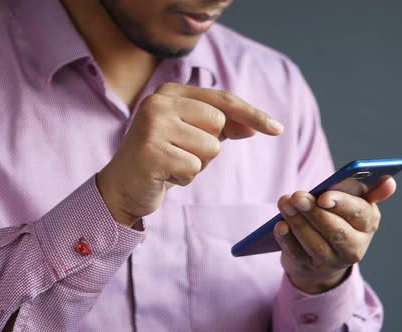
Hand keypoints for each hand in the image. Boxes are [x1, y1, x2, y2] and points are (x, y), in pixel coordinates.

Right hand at [97, 83, 283, 226]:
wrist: (123, 186)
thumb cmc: (163, 158)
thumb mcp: (194, 137)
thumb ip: (223, 127)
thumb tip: (256, 126)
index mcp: (171, 92)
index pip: (223, 100)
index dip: (253, 114)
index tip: (278, 129)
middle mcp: (159, 102)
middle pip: (219, 124)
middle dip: (210, 147)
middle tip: (181, 153)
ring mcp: (152, 125)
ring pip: (210, 148)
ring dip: (197, 164)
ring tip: (173, 164)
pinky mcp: (150, 151)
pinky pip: (194, 168)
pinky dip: (185, 178)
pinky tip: (165, 175)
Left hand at [274, 178, 396, 293]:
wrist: (323, 253)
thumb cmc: (339, 217)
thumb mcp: (353, 202)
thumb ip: (368, 189)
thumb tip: (390, 182)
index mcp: (368, 223)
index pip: (359, 214)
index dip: (341, 205)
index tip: (324, 197)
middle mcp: (354, 246)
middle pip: (335, 231)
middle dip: (315, 212)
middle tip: (297, 196)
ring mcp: (331, 261)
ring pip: (315, 243)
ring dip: (298, 222)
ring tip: (285, 203)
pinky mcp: (309, 268)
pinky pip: (297, 254)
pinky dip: (287, 239)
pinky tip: (279, 225)